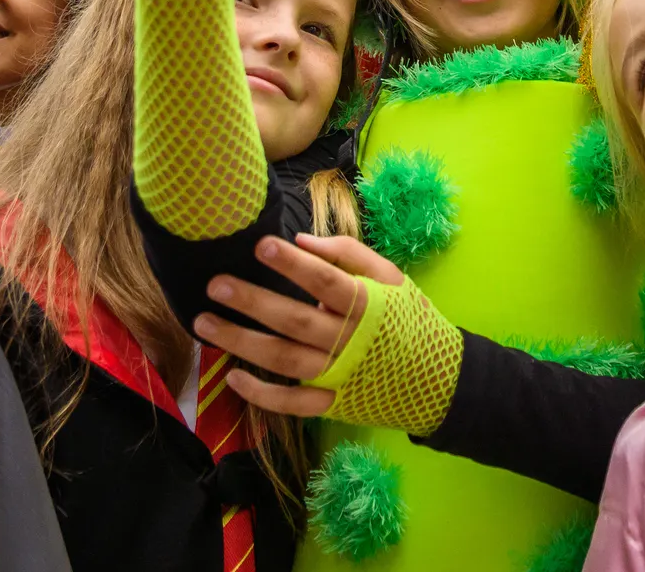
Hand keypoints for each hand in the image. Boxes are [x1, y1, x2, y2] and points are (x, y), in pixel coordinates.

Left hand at [192, 234, 405, 415]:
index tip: (260, 246)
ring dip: (241, 342)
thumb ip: (350, 254)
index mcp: (366, 306)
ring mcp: (338, 376)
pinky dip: (261, 394)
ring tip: (204, 324)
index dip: (293, 265)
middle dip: (253, 303)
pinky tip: (231, 377)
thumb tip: (301, 239)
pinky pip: (292, 403)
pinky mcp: (332, 404)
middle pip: (295, 321)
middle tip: (214, 286)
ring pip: (283, 360)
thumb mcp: (392, 279)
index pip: (326, 281)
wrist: (440, 381)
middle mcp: (348, 342)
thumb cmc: (410, 320)